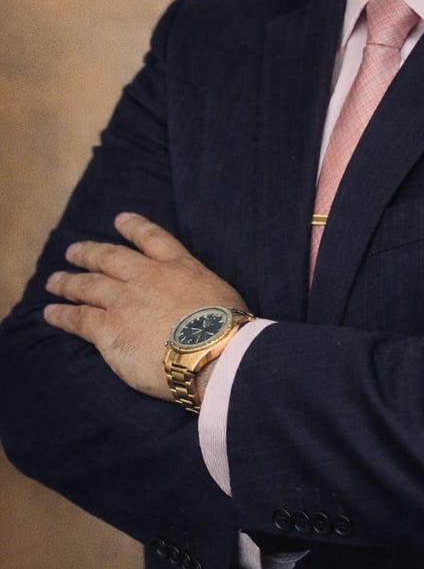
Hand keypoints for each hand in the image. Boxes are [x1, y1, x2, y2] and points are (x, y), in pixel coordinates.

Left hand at [43, 213, 247, 399]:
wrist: (212, 349)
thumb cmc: (227, 327)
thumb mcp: (222, 294)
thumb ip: (201, 292)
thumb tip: (200, 304)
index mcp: (179, 266)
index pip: (153, 238)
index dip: (134, 227)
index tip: (120, 219)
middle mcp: (147, 277)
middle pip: (111, 258)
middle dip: (90, 252)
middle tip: (74, 251)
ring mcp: (124, 300)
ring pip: (88, 285)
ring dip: (69, 282)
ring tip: (54, 281)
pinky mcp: (108, 328)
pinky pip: (78, 318)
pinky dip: (62, 313)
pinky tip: (50, 313)